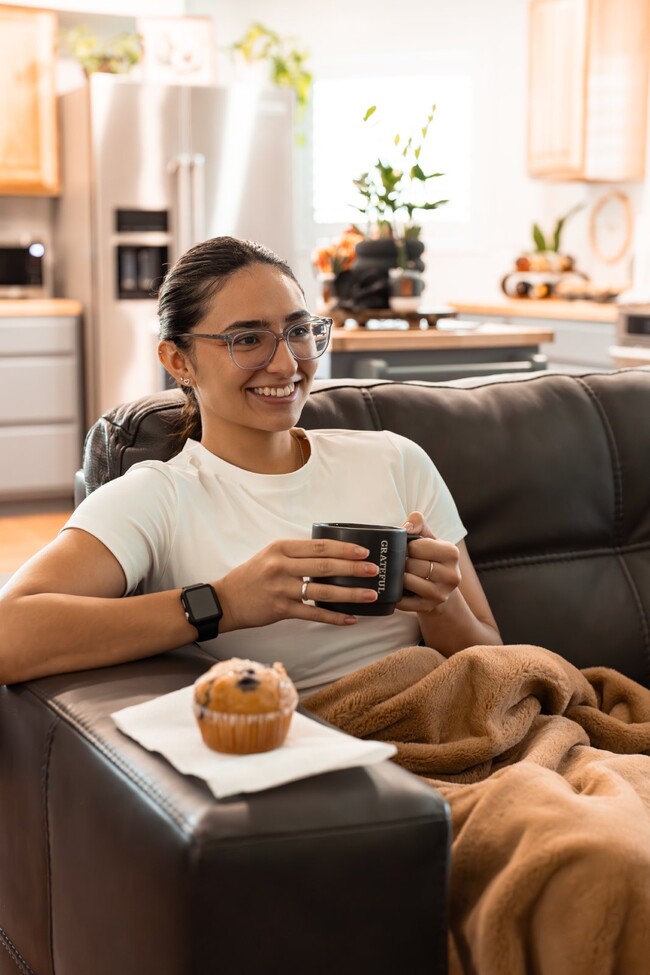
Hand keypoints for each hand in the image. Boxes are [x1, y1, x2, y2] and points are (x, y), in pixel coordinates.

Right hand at [214, 538, 378, 631]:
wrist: (226, 601)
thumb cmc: (251, 577)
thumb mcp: (270, 556)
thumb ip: (296, 554)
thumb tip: (331, 554)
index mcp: (281, 548)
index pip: (319, 546)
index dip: (344, 548)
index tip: (364, 551)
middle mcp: (281, 566)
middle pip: (325, 566)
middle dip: (353, 568)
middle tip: (374, 571)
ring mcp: (281, 589)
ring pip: (323, 591)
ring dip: (350, 594)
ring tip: (370, 596)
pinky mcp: (281, 609)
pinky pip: (313, 613)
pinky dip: (333, 617)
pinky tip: (350, 619)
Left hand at [396, 511, 461, 614]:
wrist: (440, 589)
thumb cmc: (430, 558)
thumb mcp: (429, 538)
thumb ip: (418, 523)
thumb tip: (406, 527)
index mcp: (452, 553)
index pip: (418, 546)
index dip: (407, 546)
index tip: (407, 548)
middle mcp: (451, 575)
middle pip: (412, 565)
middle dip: (402, 562)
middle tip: (401, 561)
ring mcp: (440, 594)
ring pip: (407, 581)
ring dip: (397, 576)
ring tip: (398, 572)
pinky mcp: (428, 607)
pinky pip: (402, 600)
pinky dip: (395, 593)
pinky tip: (396, 587)